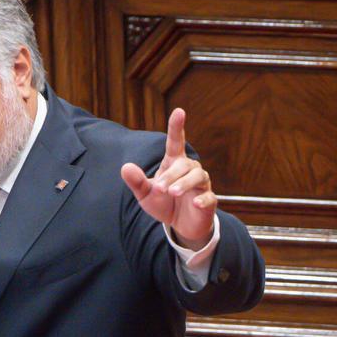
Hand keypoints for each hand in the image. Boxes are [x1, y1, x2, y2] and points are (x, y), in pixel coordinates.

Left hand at [120, 108, 216, 248]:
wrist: (181, 225)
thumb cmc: (164, 203)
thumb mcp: (145, 194)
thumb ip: (137, 182)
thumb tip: (126, 167)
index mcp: (174, 164)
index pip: (176, 142)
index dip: (177, 127)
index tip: (179, 111)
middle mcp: (190, 170)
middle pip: (184, 165)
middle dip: (171, 176)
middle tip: (159, 189)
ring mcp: (202, 185)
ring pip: (198, 176)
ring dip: (185, 183)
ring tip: (172, 192)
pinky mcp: (209, 201)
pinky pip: (210, 197)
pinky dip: (203, 199)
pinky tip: (195, 204)